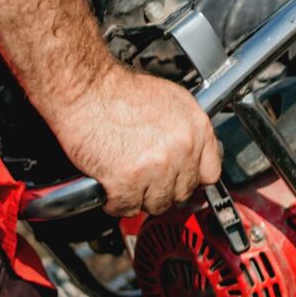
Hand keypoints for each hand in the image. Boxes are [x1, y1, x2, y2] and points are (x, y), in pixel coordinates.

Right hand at [42, 66, 220, 216]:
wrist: (85, 88)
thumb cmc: (118, 91)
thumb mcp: (170, 100)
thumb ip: (185, 131)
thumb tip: (190, 154)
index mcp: (197, 128)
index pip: (210, 172)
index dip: (191, 179)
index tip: (181, 181)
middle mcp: (182, 148)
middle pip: (182, 192)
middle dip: (162, 189)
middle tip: (145, 179)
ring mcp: (156, 166)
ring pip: (157, 204)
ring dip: (139, 198)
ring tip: (126, 182)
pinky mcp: (127, 180)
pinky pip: (126, 207)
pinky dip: (115, 203)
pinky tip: (109, 188)